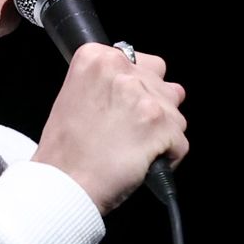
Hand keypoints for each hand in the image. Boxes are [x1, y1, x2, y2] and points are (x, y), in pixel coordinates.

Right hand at [30, 43, 187, 214]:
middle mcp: (123, 71)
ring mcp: (146, 98)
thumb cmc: (64, 151)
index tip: (124, 105)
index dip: (137, 86)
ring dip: (162, 131)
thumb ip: (104, 82)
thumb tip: (136, 86)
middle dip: (154, 104)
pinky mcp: (163, 126)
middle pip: (162, 83)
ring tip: (134, 148)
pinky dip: (167, 156)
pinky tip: (141, 162)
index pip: (140, 61)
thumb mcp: (71, 96)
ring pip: (175, 113)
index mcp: (97, 59)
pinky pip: (180, 142)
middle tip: (131, 127)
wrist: (65, 184)